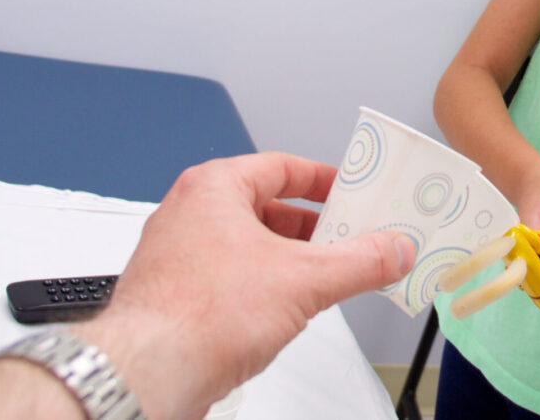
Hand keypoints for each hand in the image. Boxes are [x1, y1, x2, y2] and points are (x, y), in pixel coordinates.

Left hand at [76, 152, 415, 419]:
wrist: (147, 371)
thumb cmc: (195, 315)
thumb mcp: (304, 281)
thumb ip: (359, 262)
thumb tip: (392, 251)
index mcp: (214, 188)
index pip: (281, 167)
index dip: (323, 180)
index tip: (350, 193)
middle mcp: (190, 214)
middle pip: (266, 207)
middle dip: (312, 227)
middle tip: (348, 240)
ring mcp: (179, 255)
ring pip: (247, 246)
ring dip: (289, 260)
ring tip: (325, 278)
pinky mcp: (176, 294)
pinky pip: (230, 277)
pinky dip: (262, 286)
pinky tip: (285, 310)